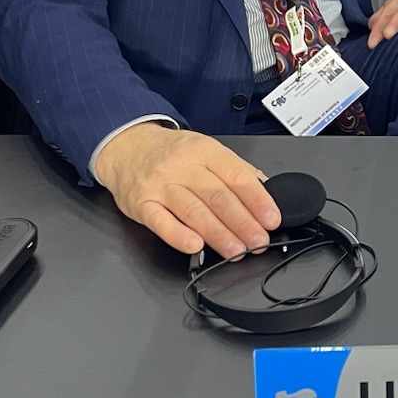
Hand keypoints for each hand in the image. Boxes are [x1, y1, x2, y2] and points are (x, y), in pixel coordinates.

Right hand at [95, 123, 279, 256]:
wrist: (125, 146)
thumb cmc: (169, 152)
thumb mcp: (204, 149)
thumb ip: (233, 169)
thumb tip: (264, 188)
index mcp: (204, 150)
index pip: (237, 176)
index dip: (258, 200)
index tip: (272, 219)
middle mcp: (183, 166)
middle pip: (218, 197)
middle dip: (243, 223)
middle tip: (259, 241)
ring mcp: (161, 185)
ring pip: (194, 211)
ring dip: (219, 235)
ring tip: (237, 250)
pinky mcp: (141, 204)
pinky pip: (161, 222)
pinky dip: (179, 235)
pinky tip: (195, 246)